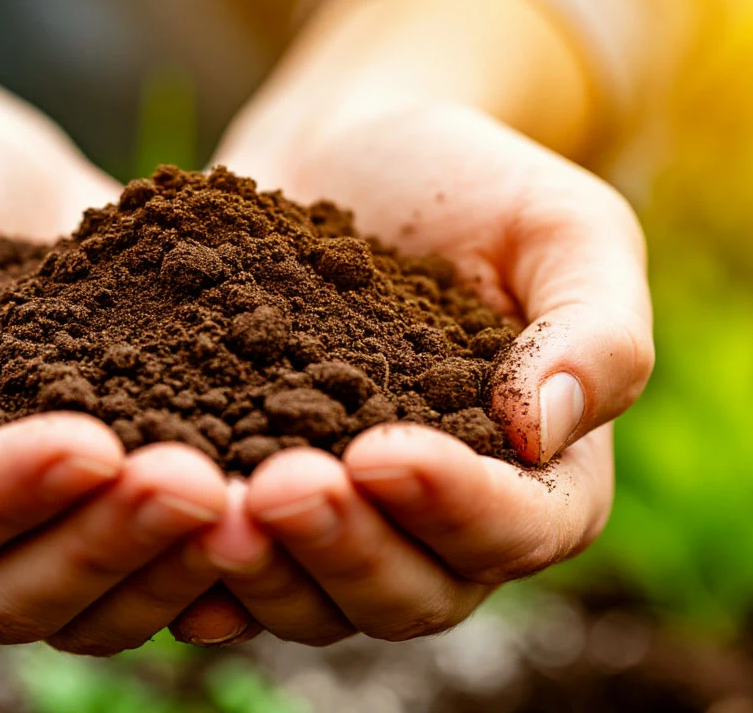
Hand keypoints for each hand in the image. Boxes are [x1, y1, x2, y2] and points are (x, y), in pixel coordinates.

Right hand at [0, 104, 229, 655]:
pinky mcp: (96, 526)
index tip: (88, 438)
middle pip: (7, 594)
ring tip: (252, 501)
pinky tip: (273, 513)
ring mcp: (15, 549)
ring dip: (173, 565)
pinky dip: (211, 559)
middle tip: (200, 484)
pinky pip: (152, 577)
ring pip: (92, 608)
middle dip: (106, 543)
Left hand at [181, 101, 652, 644]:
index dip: (455, 507)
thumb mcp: (563, 224)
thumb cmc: (472, 183)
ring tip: (209, 511)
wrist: (350, 152)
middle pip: (409, 593)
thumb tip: (546, 427)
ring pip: (314, 600)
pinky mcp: (263, 503)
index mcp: (545, 476)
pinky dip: (198, 568)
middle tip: (278, 490)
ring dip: (264, 570)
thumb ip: (594, 324)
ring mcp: (349, 526)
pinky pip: (234, 570)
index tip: (383, 453)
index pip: (519, 529)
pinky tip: (159, 536)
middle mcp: (445, 527)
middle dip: (343, 548)